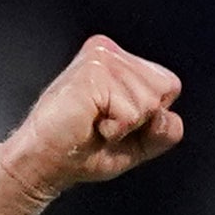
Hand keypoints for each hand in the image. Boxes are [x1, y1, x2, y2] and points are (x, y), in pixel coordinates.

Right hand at [0, 36, 185, 206]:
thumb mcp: (135, 145)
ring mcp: (101, 59)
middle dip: (138, 120)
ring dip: (123, 126)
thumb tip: (170, 119)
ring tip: (94, 123)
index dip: (149, 116)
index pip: (168, 85)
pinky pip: (131, 111)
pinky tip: (89, 122)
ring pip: (148, 102)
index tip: (115, 122)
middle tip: (102, 123)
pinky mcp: (93, 72)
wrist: (43, 162)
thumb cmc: (79, 151)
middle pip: (163, 90)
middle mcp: (110, 52)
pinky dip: (114, 128)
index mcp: (119, 61)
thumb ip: (162, 132)